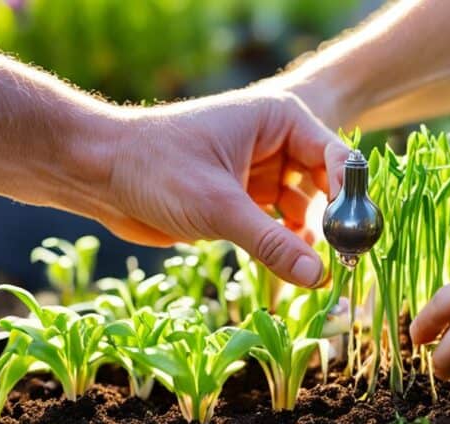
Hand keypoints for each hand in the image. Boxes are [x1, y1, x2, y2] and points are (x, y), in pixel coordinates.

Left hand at [90, 89, 349, 286]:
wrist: (97, 175)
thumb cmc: (155, 169)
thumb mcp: (219, 207)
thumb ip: (272, 243)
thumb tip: (319, 277)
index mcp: (278, 120)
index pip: (336, 158)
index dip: (348, 199)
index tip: (352, 239)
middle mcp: (276, 143)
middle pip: (326, 185)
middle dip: (333, 222)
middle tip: (341, 260)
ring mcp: (261, 172)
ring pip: (305, 210)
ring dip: (309, 240)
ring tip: (310, 270)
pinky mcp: (244, 200)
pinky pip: (280, 226)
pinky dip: (287, 247)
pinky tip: (289, 269)